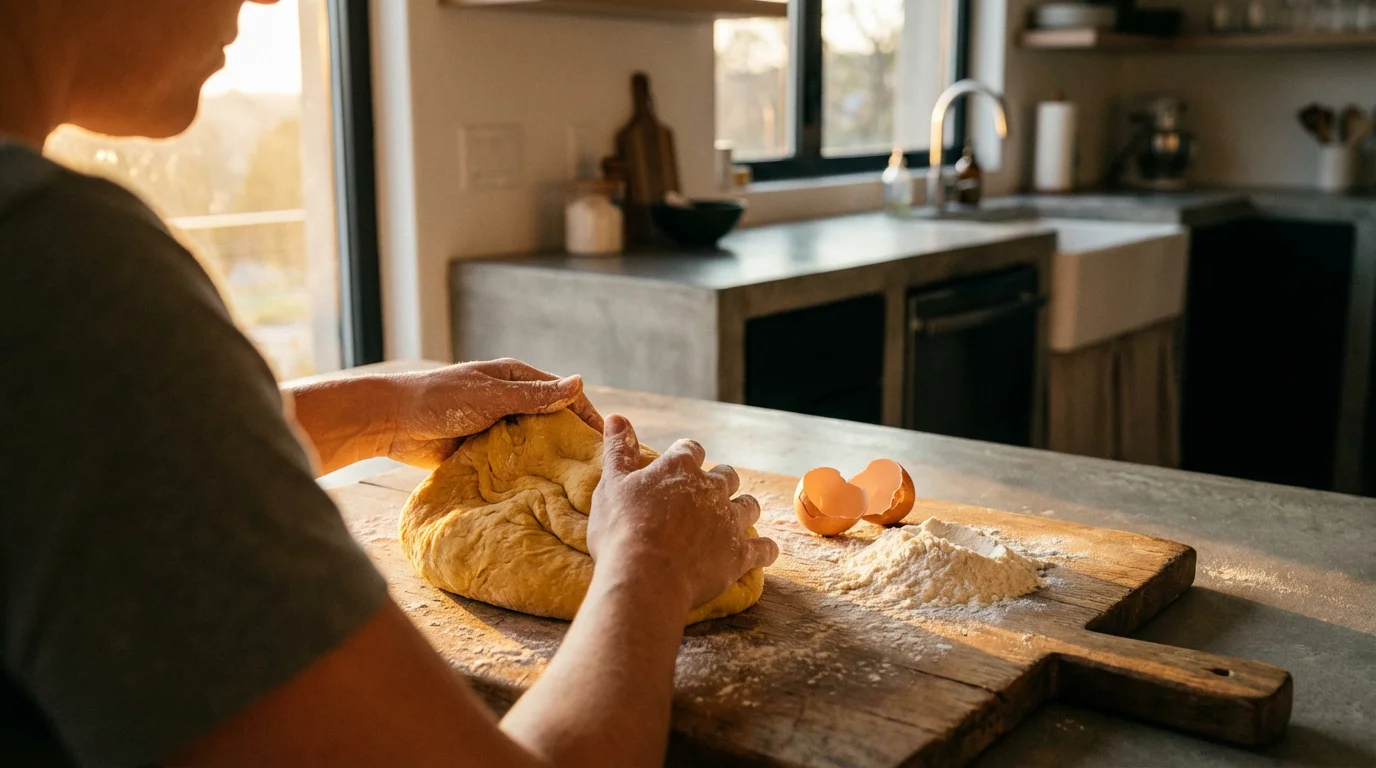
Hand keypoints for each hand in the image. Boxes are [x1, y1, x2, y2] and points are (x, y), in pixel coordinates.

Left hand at [387, 359, 603, 467]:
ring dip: (549, 461)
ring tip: (576, 485)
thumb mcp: (493, 395)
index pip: (562, 395)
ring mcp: (497, 428)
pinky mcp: (483, 451)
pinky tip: (543, 490)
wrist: (392, 422)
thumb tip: (578, 382)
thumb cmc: (440, 399)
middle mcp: (510, 402)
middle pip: (551, 422)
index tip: (605, 439)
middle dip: (571, 441)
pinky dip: (526, 473)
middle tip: (596, 469)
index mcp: (515, 379)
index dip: (585, 415)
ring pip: (533, 445)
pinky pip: (512, 463)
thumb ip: (535, 395)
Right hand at [588, 415, 778, 614]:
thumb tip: (616, 417)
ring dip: (742, 510)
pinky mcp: (740, 554)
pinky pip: (764, 548)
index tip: (680, 465)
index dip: (686, 456)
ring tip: (732, 522)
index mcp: (680, 467)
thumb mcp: (611, 485)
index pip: (691, 449)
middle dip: (720, 482)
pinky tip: (760, 553)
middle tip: (705, 497)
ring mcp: (729, 521)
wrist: (645, 577)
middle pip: (727, 475)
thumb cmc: (622, 530)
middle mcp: (711, 488)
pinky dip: (764, 549)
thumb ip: (618, 450)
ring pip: (749, 506)